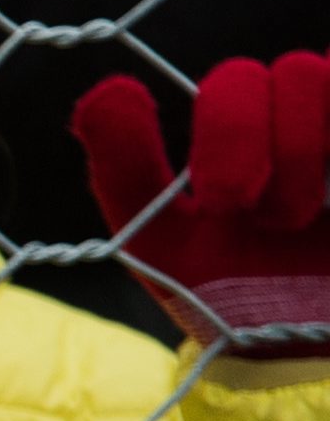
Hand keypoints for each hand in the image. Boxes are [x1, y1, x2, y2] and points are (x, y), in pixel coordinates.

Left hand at [77, 52, 329, 360]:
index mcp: (243, 132)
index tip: (224, 202)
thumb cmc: (220, 291)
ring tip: (303, 219)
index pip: (239, 78)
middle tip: (269, 220)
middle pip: (295, 71)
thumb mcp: (158, 238)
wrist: (291, 349)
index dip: (231, 128)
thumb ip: (126, 167)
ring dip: (312, 151)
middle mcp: (302, 122)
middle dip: (277, 148)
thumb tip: (110, 88)